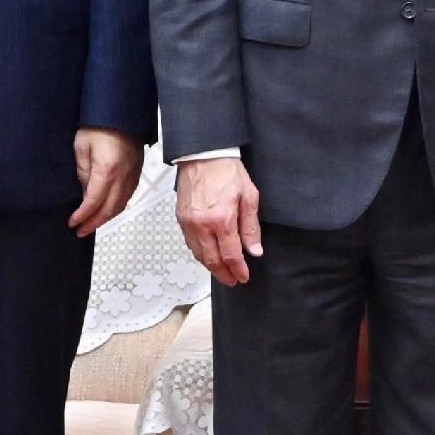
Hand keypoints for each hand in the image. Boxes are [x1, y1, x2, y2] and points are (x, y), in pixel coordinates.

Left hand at [70, 127, 139, 234]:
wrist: (120, 109)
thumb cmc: (99, 121)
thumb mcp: (81, 146)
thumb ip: (83, 173)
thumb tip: (85, 192)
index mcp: (108, 169)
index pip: (94, 202)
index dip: (83, 216)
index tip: (73, 222)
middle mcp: (124, 174)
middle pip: (110, 209)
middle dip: (94, 223)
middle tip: (81, 231)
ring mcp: (133, 173)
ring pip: (121, 205)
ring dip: (106, 218)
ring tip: (92, 224)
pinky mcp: (137, 169)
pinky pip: (129, 195)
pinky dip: (117, 207)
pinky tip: (109, 209)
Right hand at [179, 155, 262, 285]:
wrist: (203, 154)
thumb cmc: (226, 170)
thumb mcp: (249, 196)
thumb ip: (251, 227)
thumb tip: (254, 249)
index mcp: (221, 219)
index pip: (231, 254)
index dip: (238, 269)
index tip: (243, 276)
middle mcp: (202, 224)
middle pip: (212, 260)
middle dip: (223, 274)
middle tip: (232, 280)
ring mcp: (188, 223)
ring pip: (199, 254)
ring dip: (211, 267)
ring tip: (222, 272)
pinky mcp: (180, 218)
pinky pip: (190, 243)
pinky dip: (199, 254)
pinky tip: (207, 255)